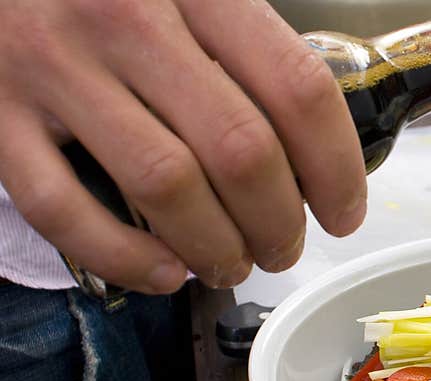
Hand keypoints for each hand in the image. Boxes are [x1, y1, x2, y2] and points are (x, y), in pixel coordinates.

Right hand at [0, 0, 366, 292]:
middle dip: (279, 224)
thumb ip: (246, 48)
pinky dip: (127, 258)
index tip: (344, 213)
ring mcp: (53, 65)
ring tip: (232, 264)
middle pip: (240, 151)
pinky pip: (65, 209)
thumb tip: (319, 148)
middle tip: (284, 247)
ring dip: (217, 249)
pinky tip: (164, 273)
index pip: (297, 88)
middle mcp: (124, 17)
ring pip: (165, 187)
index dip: (336, 168)